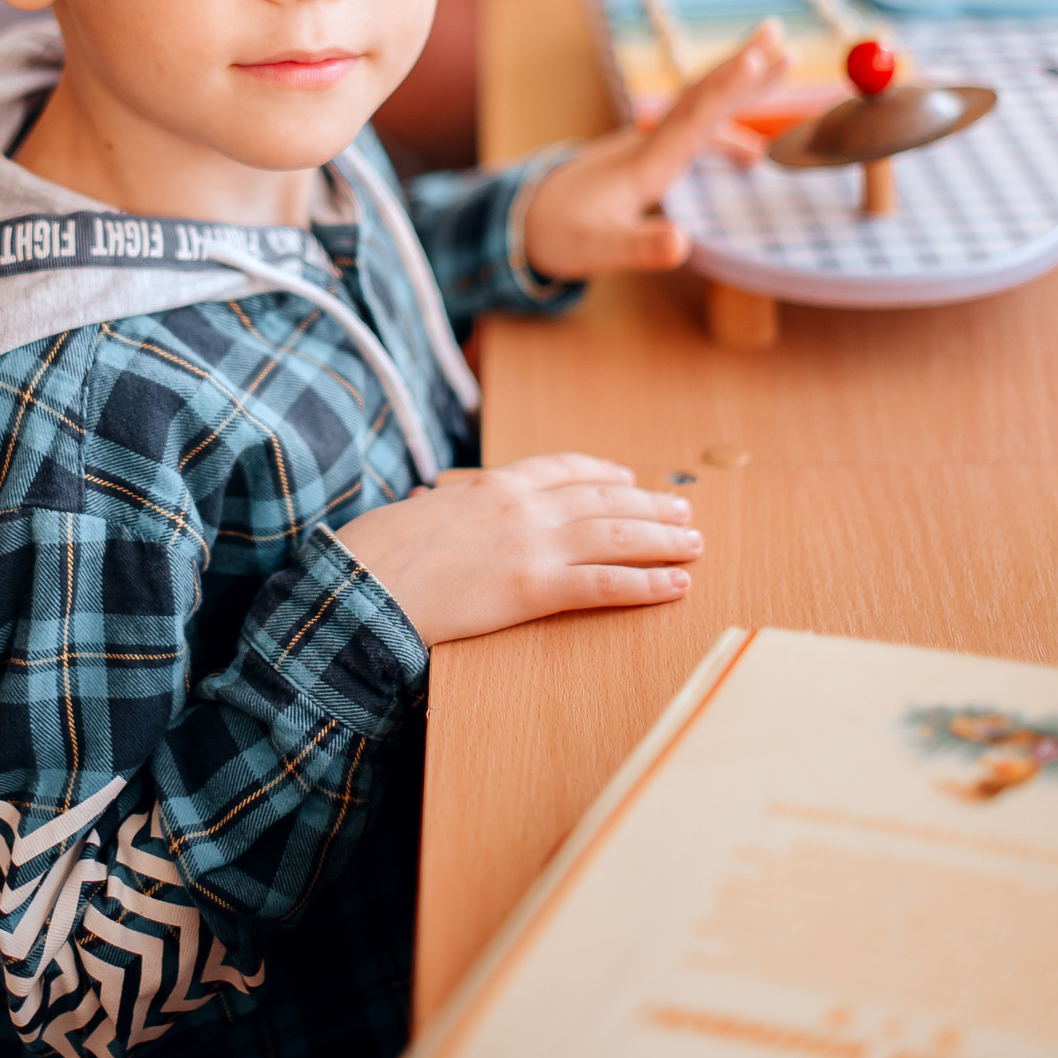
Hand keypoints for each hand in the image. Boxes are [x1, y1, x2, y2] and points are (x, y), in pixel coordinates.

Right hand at [330, 454, 700, 645]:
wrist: (363, 582)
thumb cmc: (379, 551)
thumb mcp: (418, 513)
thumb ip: (444, 508)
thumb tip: (433, 504)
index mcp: (494, 484)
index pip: (564, 469)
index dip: (604, 474)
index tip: (630, 479)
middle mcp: (523, 505)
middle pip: (604, 500)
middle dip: (650, 506)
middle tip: (684, 512)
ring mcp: (532, 544)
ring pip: (617, 535)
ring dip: (662, 539)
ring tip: (694, 543)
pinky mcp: (534, 587)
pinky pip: (605, 584)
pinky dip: (647, 584)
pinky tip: (676, 585)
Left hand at [522, 19, 788, 279]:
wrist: (520, 221)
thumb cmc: (559, 235)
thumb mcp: (599, 250)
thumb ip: (640, 247)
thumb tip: (681, 244)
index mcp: (645, 162)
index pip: (693, 117)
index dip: (726, 88)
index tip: (757, 56)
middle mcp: (649, 144)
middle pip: (701, 97)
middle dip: (740, 66)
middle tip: (777, 28)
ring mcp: (647, 148)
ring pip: (700, 110)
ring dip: (739, 88)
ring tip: (781, 61)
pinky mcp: (645, 161)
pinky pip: (695, 135)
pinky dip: (726, 133)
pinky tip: (753, 154)